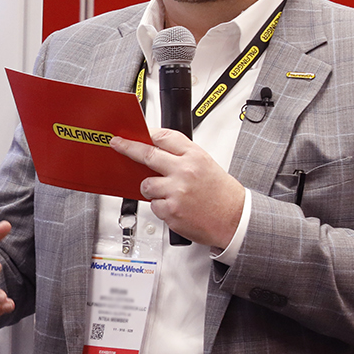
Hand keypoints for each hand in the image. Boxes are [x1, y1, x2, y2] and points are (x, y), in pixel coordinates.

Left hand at [107, 129, 245, 249]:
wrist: (234, 219)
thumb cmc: (221, 194)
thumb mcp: (206, 164)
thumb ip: (182, 156)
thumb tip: (157, 150)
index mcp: (195, 156)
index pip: (164, 137)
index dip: (147, 134)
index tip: (135, 133)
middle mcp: (184, 171)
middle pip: (147, 154)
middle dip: (128, 148)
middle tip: (118, 144)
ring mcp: (176, 191)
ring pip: (146, 184)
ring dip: (151, 188)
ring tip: (169, 193)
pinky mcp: (170, 210)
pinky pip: (153, 205)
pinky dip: (161, 207)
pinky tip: (175, 207)